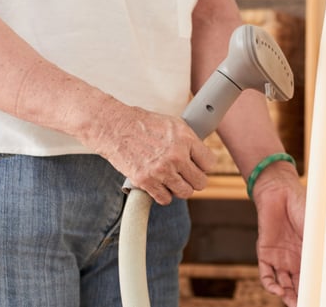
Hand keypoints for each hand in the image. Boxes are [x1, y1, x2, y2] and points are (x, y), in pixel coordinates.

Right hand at [91, 104, 215, 204]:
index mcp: (185, 139)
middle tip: (186, 175)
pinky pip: (165, 199)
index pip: (209, 163)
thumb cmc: (144, 124)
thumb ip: (190, 141)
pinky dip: (164, 194)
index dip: (204, 165)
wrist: (116, 128)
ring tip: (172, 179)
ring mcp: (161, 170)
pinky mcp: (146, 181)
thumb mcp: (173, 124)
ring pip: (185, 193)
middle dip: (195, 179)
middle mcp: (176, 155)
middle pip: (200, 182)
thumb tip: (202, 156)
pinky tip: (160, 184)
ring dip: (180, 188)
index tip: (197, 165)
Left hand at [252, 163, 305, 306]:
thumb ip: (322, 248)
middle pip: (296, 285)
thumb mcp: (316, 230)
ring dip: (286, 296)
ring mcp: (279, 257)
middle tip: (304, 305)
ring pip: (282, 284)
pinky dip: (270, 284)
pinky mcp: (265, 252)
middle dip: (300, 298)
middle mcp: (294, 258)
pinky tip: (277, 291)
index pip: (311, 277)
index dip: (313, 290)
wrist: (280, 192)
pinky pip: (266, 274)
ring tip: (292, 303)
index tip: (319, 298)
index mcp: (308, 253)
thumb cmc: (303, 207)